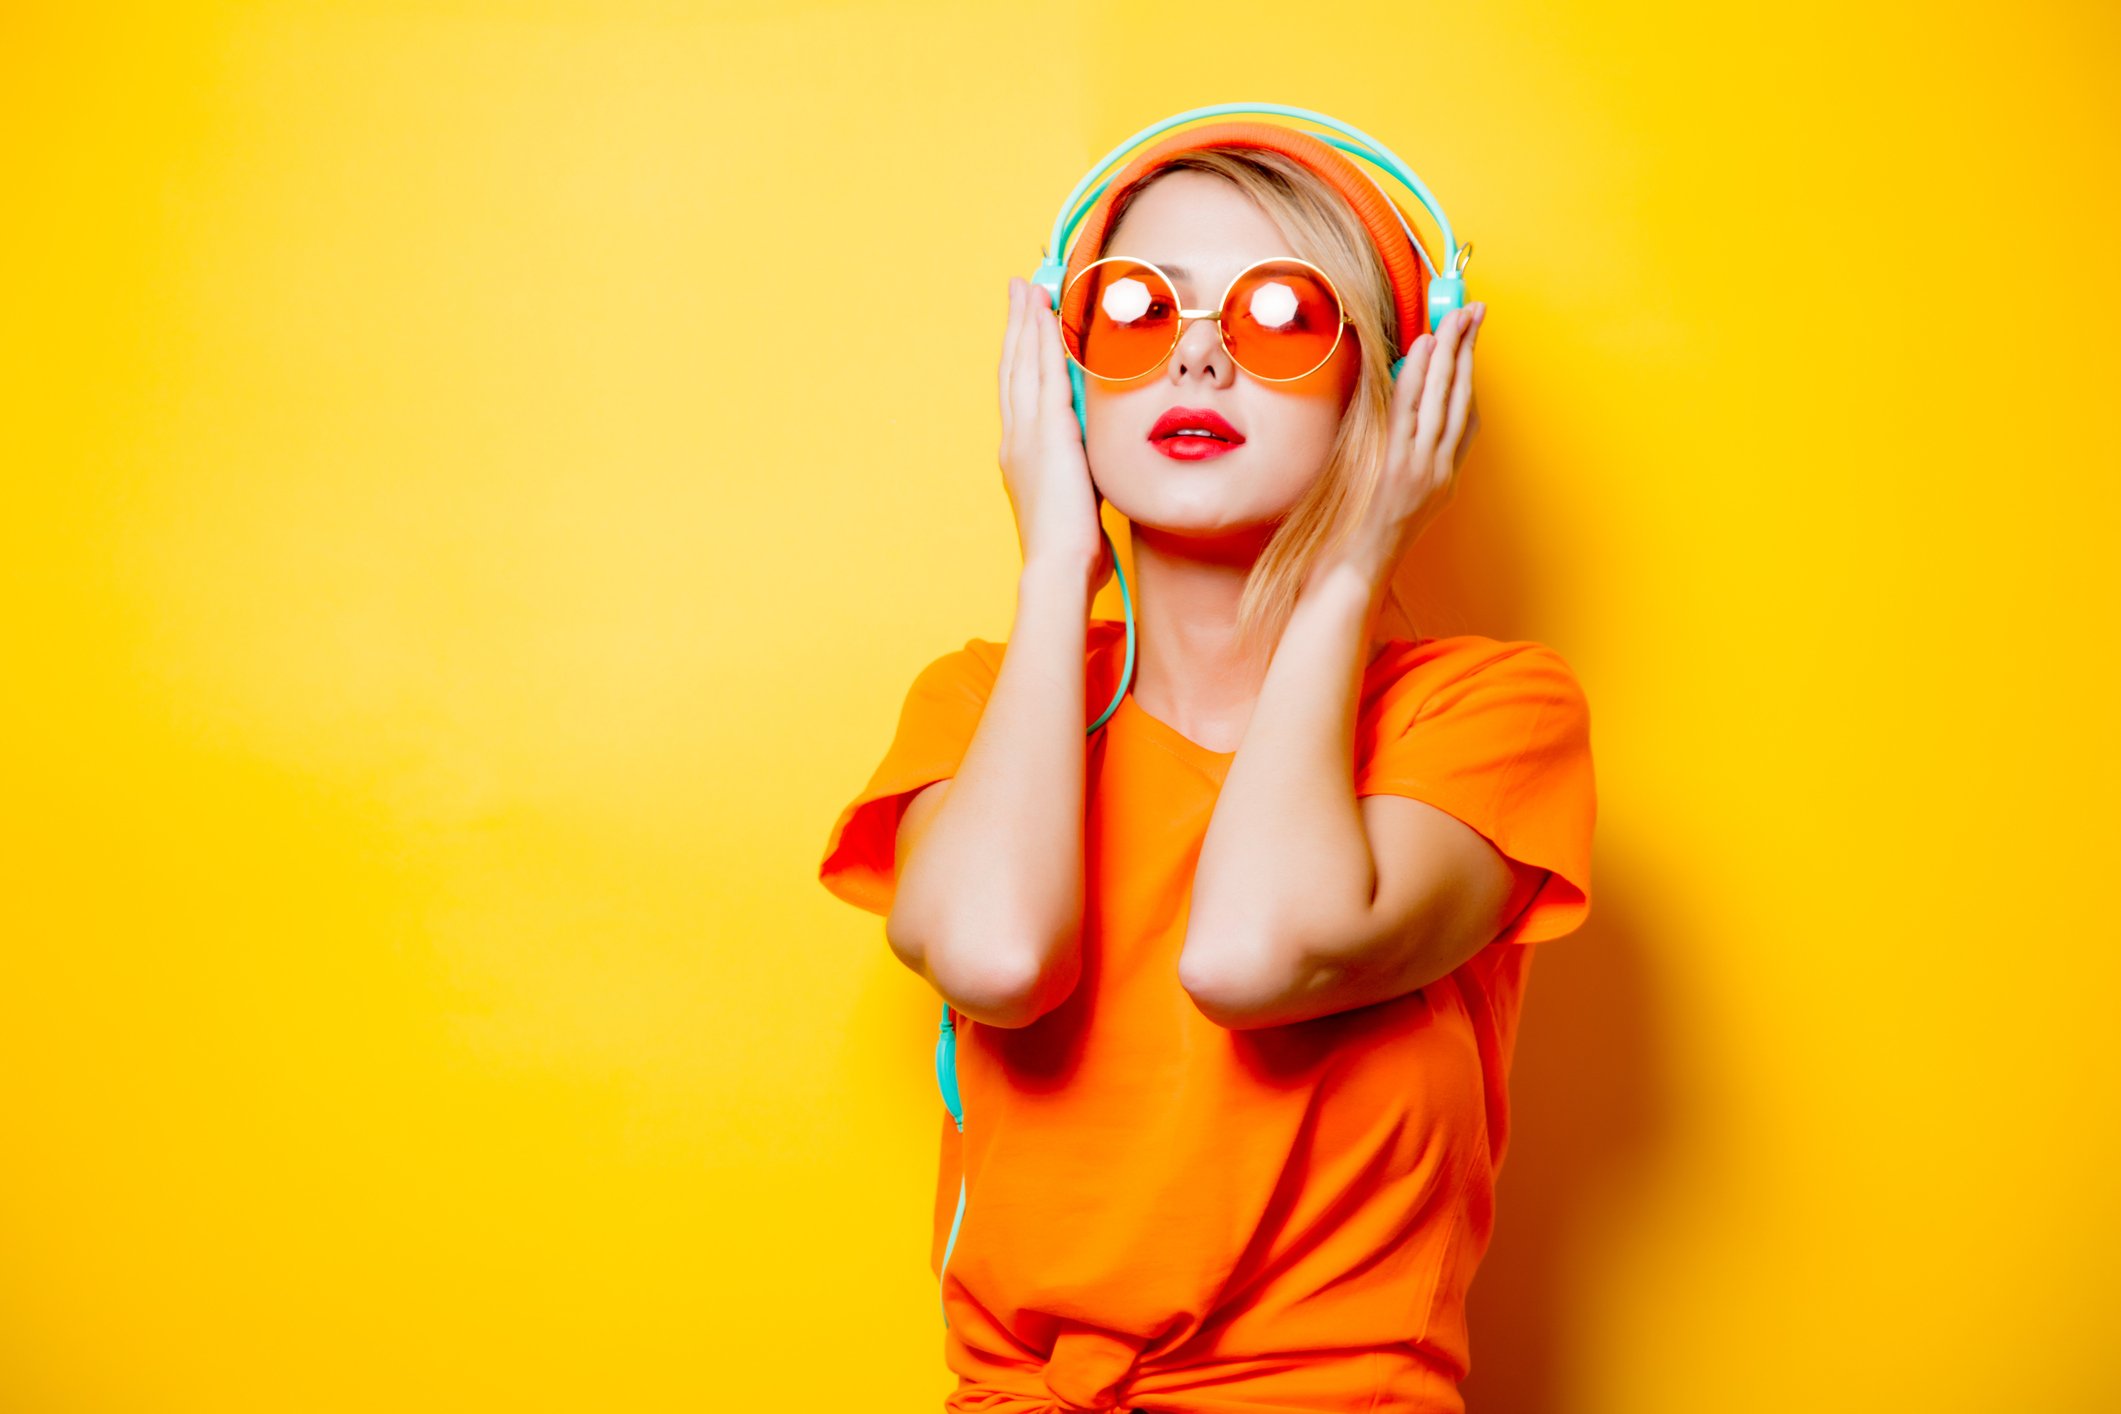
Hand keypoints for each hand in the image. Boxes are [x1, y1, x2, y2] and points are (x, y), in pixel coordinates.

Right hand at [998, 276, 1113, 592]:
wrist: (1060, 565)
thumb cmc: (1071, 546)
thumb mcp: (1078, 495)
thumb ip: (1082, 466)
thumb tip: (1094, 455)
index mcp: (1020, 454)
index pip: (1019, 391)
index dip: (1020, 354)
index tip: (1024, 323)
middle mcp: (1016, 437)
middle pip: (1013, 367)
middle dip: (1016, 325)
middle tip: (1017, 289)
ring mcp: (1027, 433)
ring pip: (1023, 363)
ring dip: (1026, 322)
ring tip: (1026, 288)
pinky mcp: (1047, 433)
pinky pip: (1043, 374)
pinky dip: (1043, 340)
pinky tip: (1047, 315)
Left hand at [1305, 302, 1484, 598]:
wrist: (1361, 565)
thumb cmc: (1372, 531)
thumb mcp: (1403, 494)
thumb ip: (1413, 454)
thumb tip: (1409, 406)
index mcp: (1447, 474)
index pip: (1468, 415)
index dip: (1471, 372)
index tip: (1472, 338)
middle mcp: (1443, 468)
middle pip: (1462, 398)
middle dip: (1468, 351)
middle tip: (1473, 313)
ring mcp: (1425, 467)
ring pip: (1443, 401)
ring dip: (1450, 356)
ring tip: (1453, 320)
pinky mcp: (1402, 467)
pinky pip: (1411, 414)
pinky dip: (1419, 379)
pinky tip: (1423, 351)